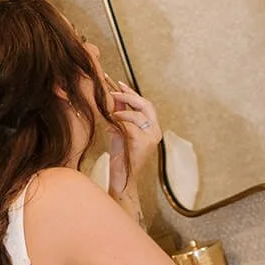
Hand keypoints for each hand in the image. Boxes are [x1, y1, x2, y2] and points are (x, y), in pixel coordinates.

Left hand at [106, 79, 161, 196]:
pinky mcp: (142, 145)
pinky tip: (109, 126)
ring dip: (120, 112)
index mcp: (153, 128)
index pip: (145, 104)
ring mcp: (151, 139)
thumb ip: (120, 116)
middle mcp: (155, 132)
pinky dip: (118, 123)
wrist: (122, 180)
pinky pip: (129, 127)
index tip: (118, 83)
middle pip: (146, 105)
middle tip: (112, 92)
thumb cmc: (121, 158)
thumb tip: (113, 96)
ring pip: (137, 115)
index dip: (131, 93)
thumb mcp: (120, 132)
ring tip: (108, 114)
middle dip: (128, 96)